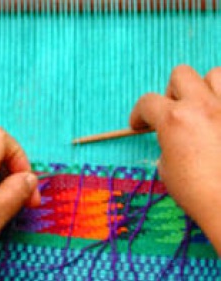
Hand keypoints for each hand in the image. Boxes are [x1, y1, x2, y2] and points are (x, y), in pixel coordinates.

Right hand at [129, 65, 220, 253]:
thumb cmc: (201, 194)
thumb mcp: (168, 170)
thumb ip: (168, 143)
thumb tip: (174, 138)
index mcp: (174, 120)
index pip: (147, 102)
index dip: (139, 114)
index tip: (139, 125)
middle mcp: (202, 106)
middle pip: (181, 74)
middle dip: (173, 92)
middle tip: (175, 111)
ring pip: (215, 75)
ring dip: (206, 89)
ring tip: (205, 110)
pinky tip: (220, 121)